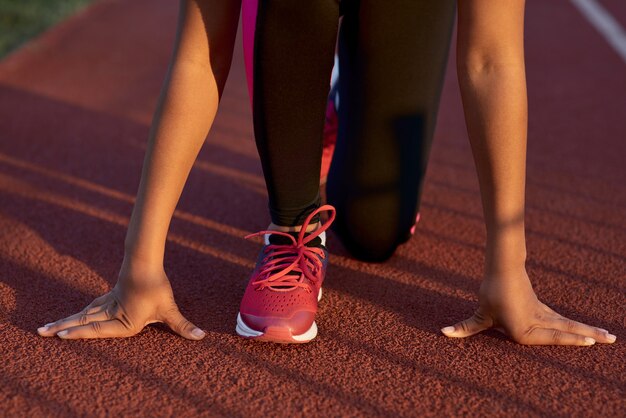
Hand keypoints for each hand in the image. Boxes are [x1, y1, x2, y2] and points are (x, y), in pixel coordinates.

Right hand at [37, 268, 204, 339]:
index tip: (60, 336)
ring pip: (83, 313)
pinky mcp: (110, 295)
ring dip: (66, 320)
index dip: (79, 333)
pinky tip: (75, 316)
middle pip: (83, 321)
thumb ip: (183, 326)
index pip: (97, 329)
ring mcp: (108, 302)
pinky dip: (80, 313)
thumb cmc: (156, 287)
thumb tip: (201, 336)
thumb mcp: (170, 309)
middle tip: (41, 332)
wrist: (146, 262)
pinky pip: (90, 306)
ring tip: (47, 327)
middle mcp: (111, 312)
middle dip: (63, 328)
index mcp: (123, 320)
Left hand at [441, 270, 616, 345]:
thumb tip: (442, 333)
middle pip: (566, 330)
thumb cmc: (490, 292)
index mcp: (524, 329)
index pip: (551, 337)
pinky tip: (585, 330)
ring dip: (587, 329)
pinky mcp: (541, 308)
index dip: (571, 339)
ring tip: (609, 336)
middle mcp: (537, 323)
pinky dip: (574, 326)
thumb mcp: (479, 313)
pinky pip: (561, 320)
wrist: (501, 268)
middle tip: (611, 339)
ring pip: (567, 324)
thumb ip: (465, 327)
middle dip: (587, 336)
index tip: (591, 341)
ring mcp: (542, 314)